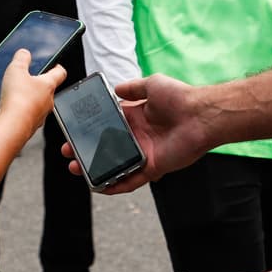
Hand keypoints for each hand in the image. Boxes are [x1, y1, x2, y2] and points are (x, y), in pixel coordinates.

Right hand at [0, 49, 66, 138]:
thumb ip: (21, 58)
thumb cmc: (18, 100)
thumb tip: (24, 53)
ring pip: (37, 103)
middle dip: (38, 84)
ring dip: (29, 99)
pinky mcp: (31, 125)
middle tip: (28, 79)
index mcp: (48, 85)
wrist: (13, 126)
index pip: (60, 73)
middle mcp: (48, 101)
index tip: (55, 64)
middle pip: (47, 89)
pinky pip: (27, 115)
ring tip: (15, 94)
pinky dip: (20, 111)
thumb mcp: (16, 70)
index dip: (58, 67)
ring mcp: (41, 115)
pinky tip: (8, 109)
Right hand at [62, 74, 210, 193]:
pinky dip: (116, 185)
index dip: (90, 129)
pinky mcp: (153, 167)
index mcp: (136, 117)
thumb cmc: (180, 97)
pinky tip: (100, 187)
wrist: (202, 115)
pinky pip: (131, 180)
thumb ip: (132, 88)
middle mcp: (138, 136)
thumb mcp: (152, 84)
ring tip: (77, 169)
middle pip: (107, 146)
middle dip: (86, 150)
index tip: (74, 130)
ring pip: (115, 165)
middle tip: (69, 152)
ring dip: (96, 169)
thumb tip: (115, 89)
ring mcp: (145, 153)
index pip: (107, 125)